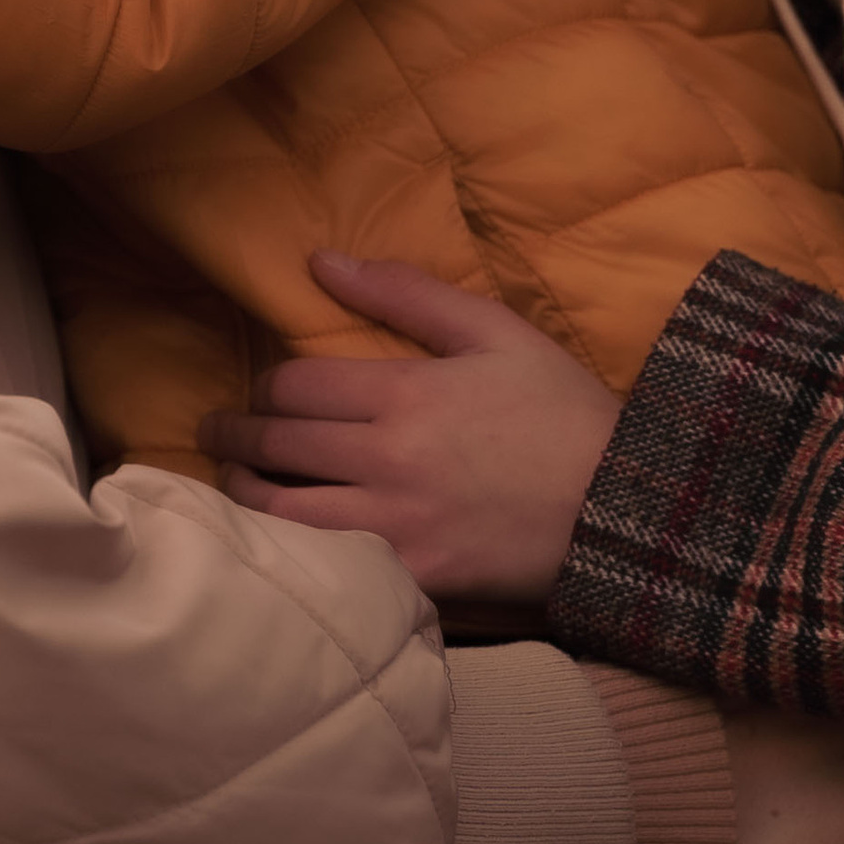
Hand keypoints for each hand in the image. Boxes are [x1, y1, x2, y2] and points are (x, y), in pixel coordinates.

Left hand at [201, 254, 621, 603]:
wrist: (627, 511)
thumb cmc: (563, 414)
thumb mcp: (498, 332)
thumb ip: (408, 292)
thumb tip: (322, 262)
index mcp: (405, 394)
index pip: (293, 386)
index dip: (263, 387)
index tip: (259, 391)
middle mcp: (388, 460)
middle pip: (276, 446)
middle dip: (232, 436)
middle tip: (216, 433)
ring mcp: (397, 527)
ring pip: (281, 515)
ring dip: (241, 497)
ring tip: (230, 485)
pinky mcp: (413, 581)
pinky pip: (326, 572)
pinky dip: (287, 559)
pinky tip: (271, 550)